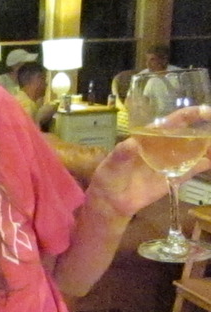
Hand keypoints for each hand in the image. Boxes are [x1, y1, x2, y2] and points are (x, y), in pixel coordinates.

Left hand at [88, 105, 210, 217]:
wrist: (111, 200)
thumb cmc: (109, 175)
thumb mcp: (112, 162)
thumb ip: (122, 153)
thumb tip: (132, 144)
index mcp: (149, 137)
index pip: (172, 122)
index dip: (190, 115)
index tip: (206, 111)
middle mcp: (162, 147)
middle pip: (188, 135)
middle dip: (204, 131)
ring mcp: (169, 163)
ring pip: (193, 153)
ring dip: (207, 148)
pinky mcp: (172, 179)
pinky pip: (189, 171)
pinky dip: (201, 166)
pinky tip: (209, 162)